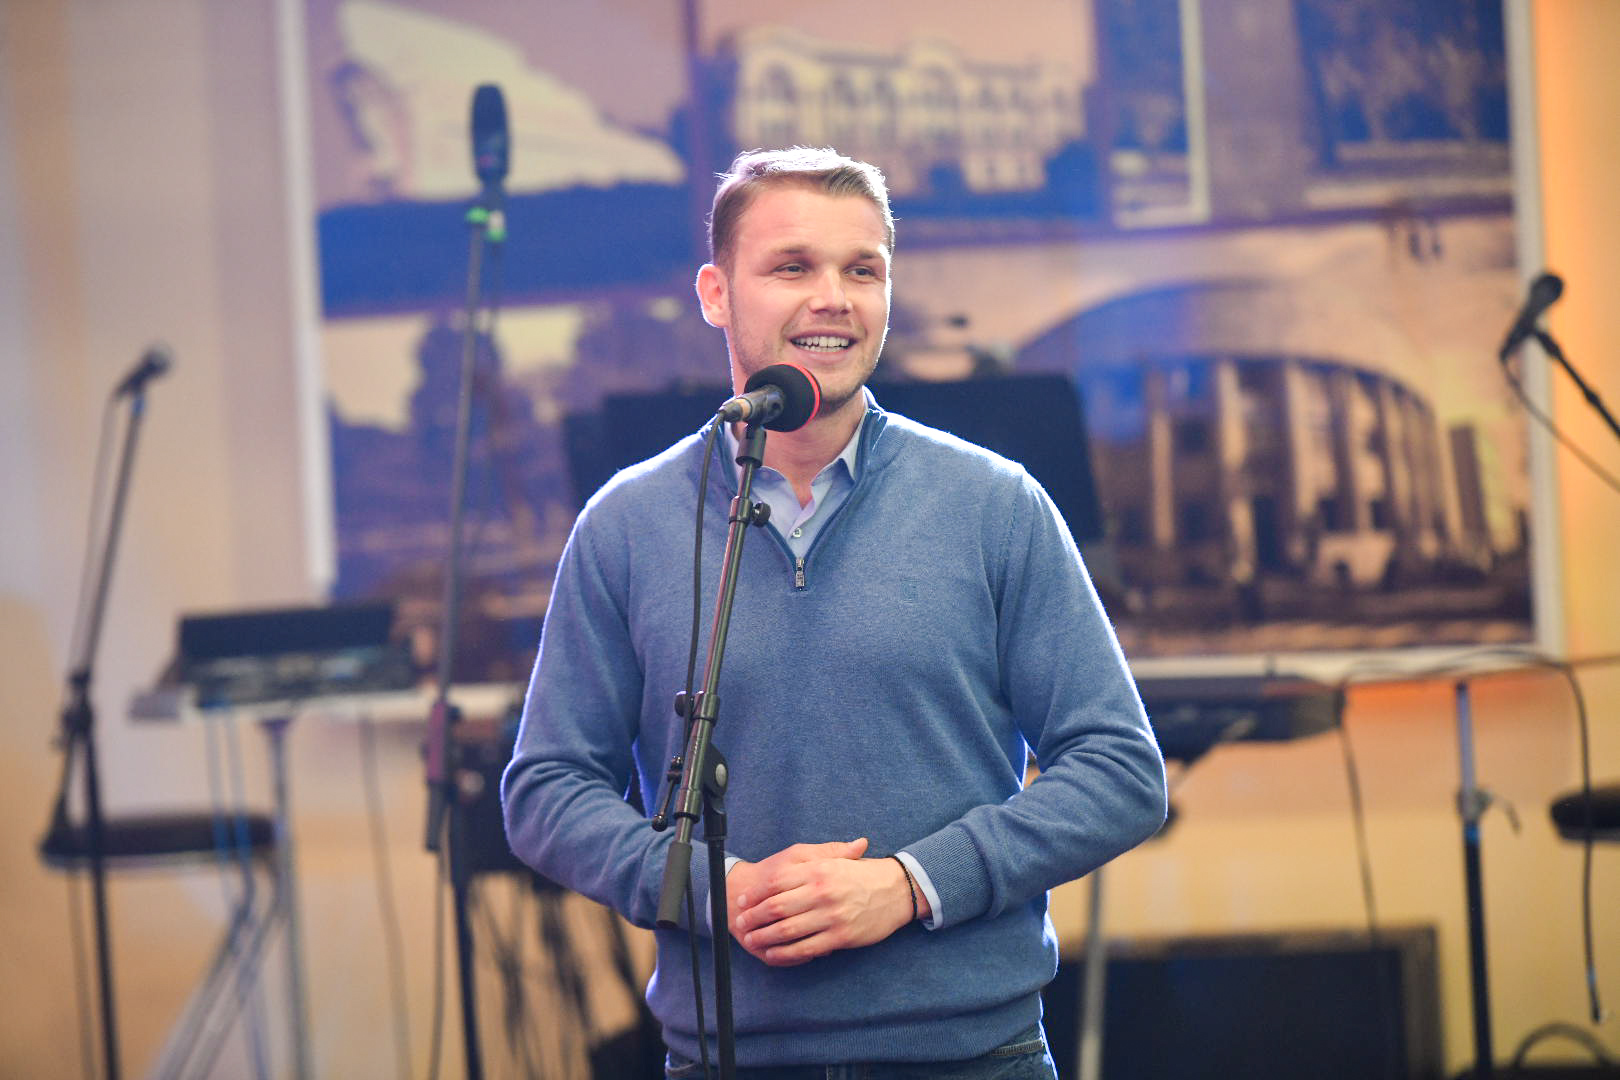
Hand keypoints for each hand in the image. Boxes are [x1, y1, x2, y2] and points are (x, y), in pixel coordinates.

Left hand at [726, 838, 918, 965]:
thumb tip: (779, 869)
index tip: (742, 901)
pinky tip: (773, 954)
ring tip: (751, 940)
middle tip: (741, 923)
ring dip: (763, 938)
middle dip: (753, 918)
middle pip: (775, 907)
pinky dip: (784, 954)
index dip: (754, 894)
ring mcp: (830, 916)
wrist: (897, 890)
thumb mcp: (837, 858)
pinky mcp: (839, 937)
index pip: (775, 882)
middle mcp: (821, 892)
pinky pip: (805, 949)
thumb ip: (809, 859)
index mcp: (818, 869)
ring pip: (786, 931)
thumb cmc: (863, 874)